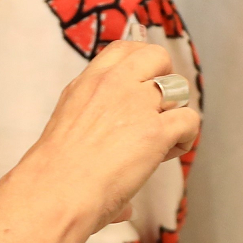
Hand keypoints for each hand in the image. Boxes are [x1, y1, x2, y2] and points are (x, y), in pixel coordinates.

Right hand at [18, 40, 199, 229]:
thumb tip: (117, 190)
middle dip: (165, 78)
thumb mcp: (65, 131)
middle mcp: (113, 85)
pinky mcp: (156, 131)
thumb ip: (89, 136)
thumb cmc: (53, 173)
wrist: (55, 191)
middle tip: (158, 109)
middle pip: (156, 56)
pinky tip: (169, 154)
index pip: (123, 50)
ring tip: (163, 139)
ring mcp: (136, 104)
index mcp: (88, 83)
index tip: (143, 84)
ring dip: (175, 111)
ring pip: (178, 87)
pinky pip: (189, 119)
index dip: (141, 64)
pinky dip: (186, 137)